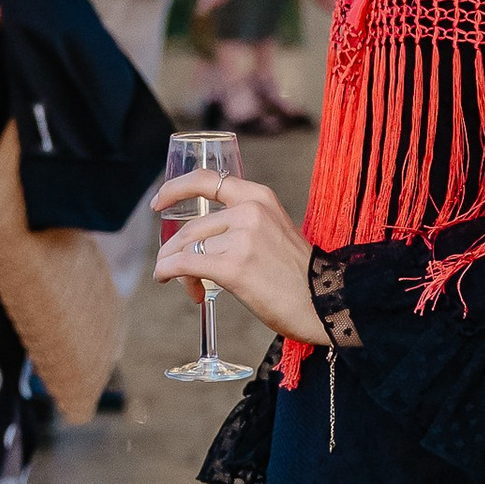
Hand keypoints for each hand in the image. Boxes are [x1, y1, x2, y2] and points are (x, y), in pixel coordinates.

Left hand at [152, 171, 326, 346]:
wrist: (327, 303)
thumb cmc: (301, 277)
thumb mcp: (276, 232)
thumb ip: (245, 226)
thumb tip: (204, 241)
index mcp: (260, 198)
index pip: (208, 180)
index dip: (176, 188)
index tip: (158, 203)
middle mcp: (250, 211)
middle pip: (192, 227)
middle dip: (173, 250)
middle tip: (173, 270)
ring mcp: (242, 238)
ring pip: (187, 248)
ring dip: (174, 267)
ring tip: (183, 285)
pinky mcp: (234, 267)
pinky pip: (185, 264)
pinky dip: (168, 272)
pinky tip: (167, 279)